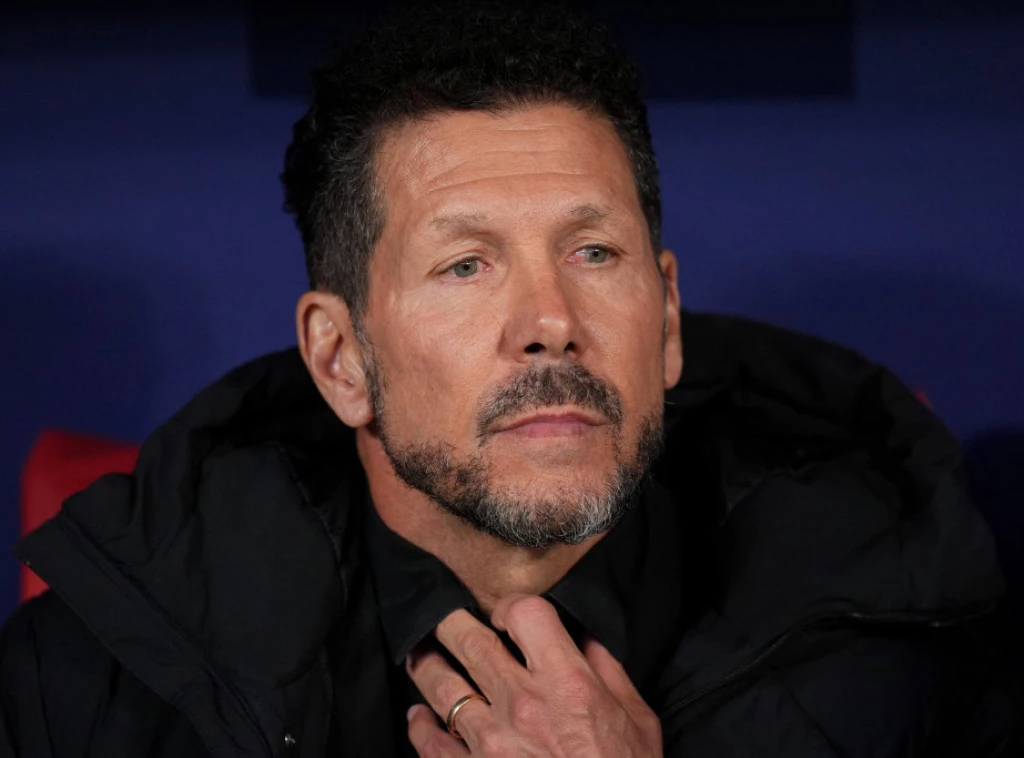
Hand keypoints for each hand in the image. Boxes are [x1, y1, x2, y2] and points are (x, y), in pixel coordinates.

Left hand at [405, 594, 661, 756]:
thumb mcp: (636, 719)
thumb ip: (608, 671)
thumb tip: (585, 637)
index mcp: (566, 683)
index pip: (525, 613)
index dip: (512, 606)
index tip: (506, 616)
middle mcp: (522, 704)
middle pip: (470, 641)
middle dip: (451, 621)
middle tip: (442, 615)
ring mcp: (490, 741)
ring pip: (441, 687)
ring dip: (427, 666)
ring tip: (421, 655)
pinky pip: (430, 744)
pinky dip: (419, 726)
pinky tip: (418, 717)